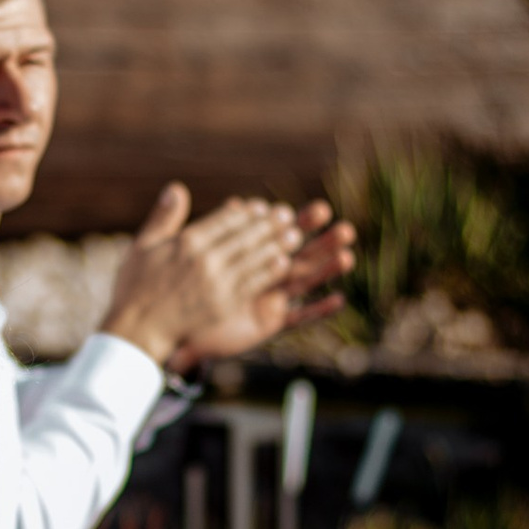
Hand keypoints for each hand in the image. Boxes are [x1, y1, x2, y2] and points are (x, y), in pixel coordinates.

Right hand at [99, 184, 315, 370]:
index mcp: (187, 242)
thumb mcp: (142, 246)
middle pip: (246, 236)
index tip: (261, 207)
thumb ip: (163, 217)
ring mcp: (217, 284)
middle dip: (269, 224)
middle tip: (288, 216)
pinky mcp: (224, 306)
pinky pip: (253, 284)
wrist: (137, 331)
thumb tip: (176, 189)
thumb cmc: (136, 288)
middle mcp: (205, 260)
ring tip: (295, 236)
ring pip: (254, 258)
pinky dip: (270, 272)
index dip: (247, 212)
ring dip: (277, 245)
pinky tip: (283, 264)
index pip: (226, 220)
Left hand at [185, 197, 355, 370]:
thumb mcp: (195, 256)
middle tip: (346, 229)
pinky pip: (296, 318)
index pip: (281, 234)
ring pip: (303, 283)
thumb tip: (234, 202)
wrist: (181, 325)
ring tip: (347, 257)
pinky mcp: (269, 323)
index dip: (301, 223)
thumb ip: (213, 229)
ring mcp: (270, 299)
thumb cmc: (187, 289)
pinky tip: (338, 300)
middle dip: (322, 243)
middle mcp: (266, 276)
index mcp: (252, 255)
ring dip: (326, 272)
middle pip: (300, 256)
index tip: (321, 210)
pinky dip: (317, 311)